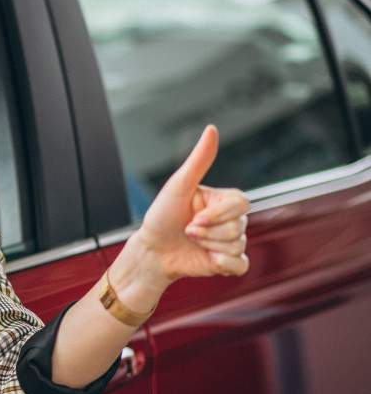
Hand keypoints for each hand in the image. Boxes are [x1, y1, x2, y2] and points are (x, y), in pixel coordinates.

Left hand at [135, 125, 249, 285]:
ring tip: (191, 241)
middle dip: (206, 232)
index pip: (242, 203)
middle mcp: (229, 219)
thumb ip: (199, 160)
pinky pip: (241, 265)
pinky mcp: (228, 262)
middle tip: (187, 230)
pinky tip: (207, 259)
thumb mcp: (178, 185)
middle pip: (238, 227)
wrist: (151, 250)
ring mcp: (230, 241)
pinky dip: (224, 264)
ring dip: (207, 246)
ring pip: (236, 245)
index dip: (218, 215)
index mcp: (221, 200)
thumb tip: (211, 129)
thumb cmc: (162, 216)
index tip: (194, 218)